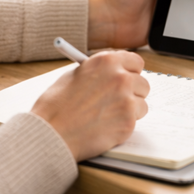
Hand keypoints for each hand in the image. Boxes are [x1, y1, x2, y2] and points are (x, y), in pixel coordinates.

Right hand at [31, 50, 149, 160]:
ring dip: (130, 109)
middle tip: (119, 99)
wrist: (51, 132)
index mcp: (106, 61)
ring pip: (142, 103)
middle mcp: (120, 78)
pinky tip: (105, 126)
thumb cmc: (56, 105)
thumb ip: (98, 72)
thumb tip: (112, 73)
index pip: (135, 61)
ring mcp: (126, 100)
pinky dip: (124, 124)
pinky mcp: (128, 122)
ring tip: (108, 115)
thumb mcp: (74, 75)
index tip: (128, 77)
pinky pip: (135, 121)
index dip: (130, 71)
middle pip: (142, 83)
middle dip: (133, 91)